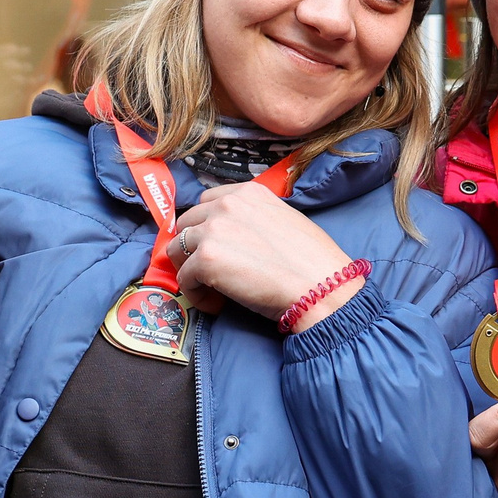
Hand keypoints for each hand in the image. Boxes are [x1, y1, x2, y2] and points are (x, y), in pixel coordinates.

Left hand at [172, 182, 358, 324]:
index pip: (207, 202)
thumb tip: (235, 238)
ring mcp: (213, 230)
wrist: (320, 287)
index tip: (212, 246)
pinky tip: (216, 305)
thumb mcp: (284, 220)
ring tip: (213, 291)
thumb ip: (254, 219)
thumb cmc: (311, 262)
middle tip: (209, 272)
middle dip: (192, 248)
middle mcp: (227, 204)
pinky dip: (196, 295)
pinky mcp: (206, 259)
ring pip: (178, 249)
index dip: (205, 227)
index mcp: (248, 192)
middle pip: (186, 223)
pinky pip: (184, 279)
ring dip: (191, 271)